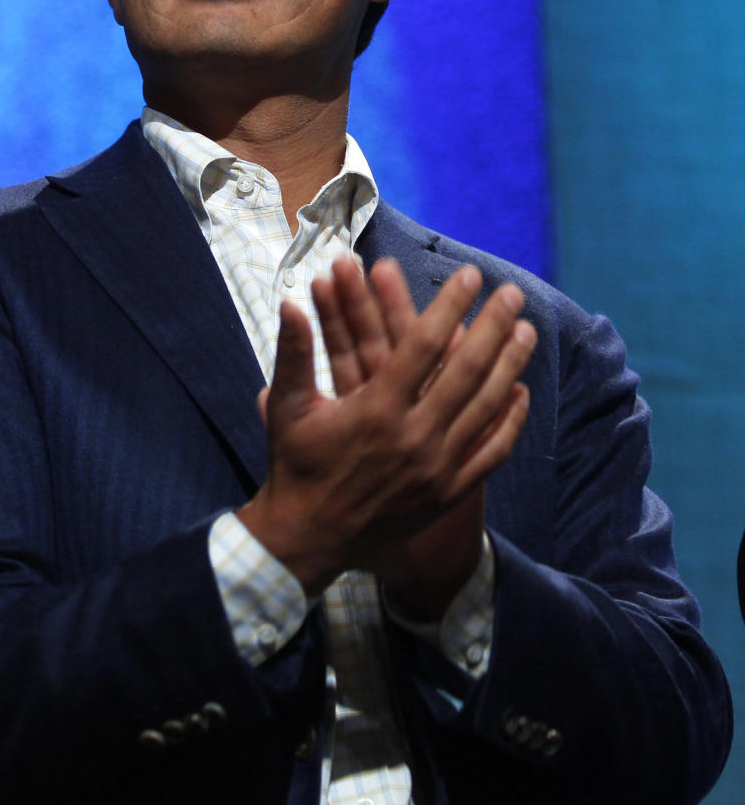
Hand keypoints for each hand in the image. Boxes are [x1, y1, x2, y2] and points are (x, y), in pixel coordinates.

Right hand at [238, 259, 534, 598]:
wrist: (309, 537)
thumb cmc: (296, 465)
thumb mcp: (287, 406)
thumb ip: (293, 352)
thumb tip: (289, 303)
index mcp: (375, 409)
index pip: (423, 344)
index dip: (450, 305)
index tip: (471, 276)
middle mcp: (413, 436)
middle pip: (467, 370)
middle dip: (493, 326)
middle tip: (513, 293)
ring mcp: (436, 467)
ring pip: (486, 407)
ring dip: (511, 365)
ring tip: (528, 332)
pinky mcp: (448, 492)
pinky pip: (490, 452)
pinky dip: (510, 421)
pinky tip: (522, 393)